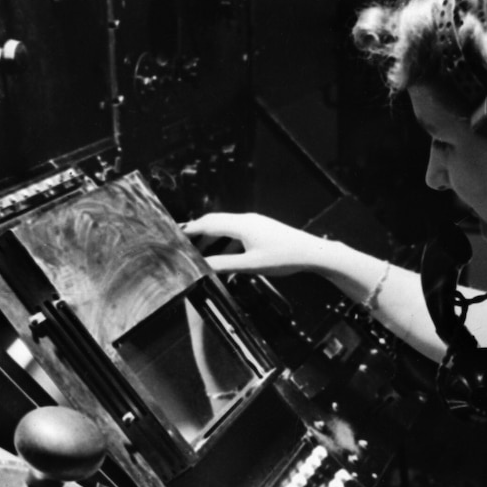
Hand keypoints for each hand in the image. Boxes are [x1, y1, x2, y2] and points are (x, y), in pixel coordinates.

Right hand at [182, 212, 331, 276]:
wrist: (311, 253)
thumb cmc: (284, 257)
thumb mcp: (251, 265)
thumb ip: (225, 265)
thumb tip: (203, 267)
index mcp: (241, 225)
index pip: (208, 223)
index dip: (190, 229)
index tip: (174, 235)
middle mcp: (246, 220)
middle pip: (215, 223)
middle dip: (199, 235)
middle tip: (184, 247)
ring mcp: (254, 224)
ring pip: (227, 230)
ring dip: (214, 242)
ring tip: (202, 258)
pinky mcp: (261, 231)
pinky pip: (238, 235)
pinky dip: (228, 246)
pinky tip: (226, 263)